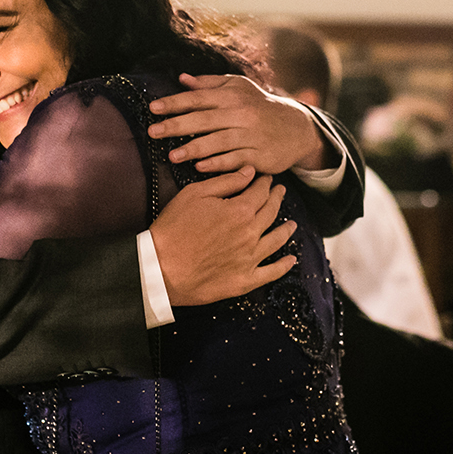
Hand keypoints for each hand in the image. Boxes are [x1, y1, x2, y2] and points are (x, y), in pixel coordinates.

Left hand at [147, 73, 329, 174]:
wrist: (296, 128)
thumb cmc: (260, 105)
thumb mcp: (239, 88)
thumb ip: (209, 84)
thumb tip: (182, 79)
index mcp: (232, 96)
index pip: (198, 98)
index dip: (175, 103)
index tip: (153, 108)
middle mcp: (241, 114)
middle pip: (204, 119)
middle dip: (176, 126)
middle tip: (152, 132)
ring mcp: (250, 136)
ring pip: (218, 142)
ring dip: (193, 149)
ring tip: (172, 156)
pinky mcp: (258, 156)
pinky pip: (234, 160)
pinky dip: (217, 164)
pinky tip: (199, 167)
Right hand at [150, 166, 296, 305]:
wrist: (160, 268)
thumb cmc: (173, 228)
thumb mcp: (194, 194)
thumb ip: (225, 182)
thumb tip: (249, 172)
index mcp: (240, 211)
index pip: (260, 192)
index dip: (264, 183)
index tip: (266, 179)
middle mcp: (250, 234)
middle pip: (271, 212)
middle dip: (277, 199)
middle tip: (280, 193)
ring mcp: (249, 259)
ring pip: (276, 240)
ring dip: (286, 229)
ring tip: (292, 224)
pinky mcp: (244, 280)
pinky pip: (271, 273)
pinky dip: (283, 266)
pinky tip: (291, 260)